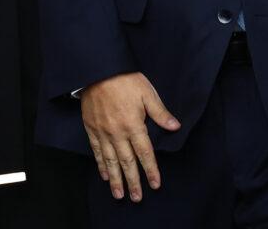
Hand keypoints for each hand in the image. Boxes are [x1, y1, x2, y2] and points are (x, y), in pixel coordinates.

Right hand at [80, 71, 180, 201]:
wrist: (98, 70)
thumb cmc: (125, 80)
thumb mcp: (147, 93)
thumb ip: (160, 113)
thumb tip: (175, 127)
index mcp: (133, 125)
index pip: (145, 153)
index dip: (151, 169)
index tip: (155, 184)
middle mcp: (117, 133)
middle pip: (127, 162)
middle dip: (133, 181)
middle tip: (137, 197)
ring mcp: (103, 132)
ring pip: (110, 161)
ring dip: (115, 179)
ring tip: (119, 194)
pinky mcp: (92, 129)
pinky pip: (96, 151)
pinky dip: (101, 164)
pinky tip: (104, 175)